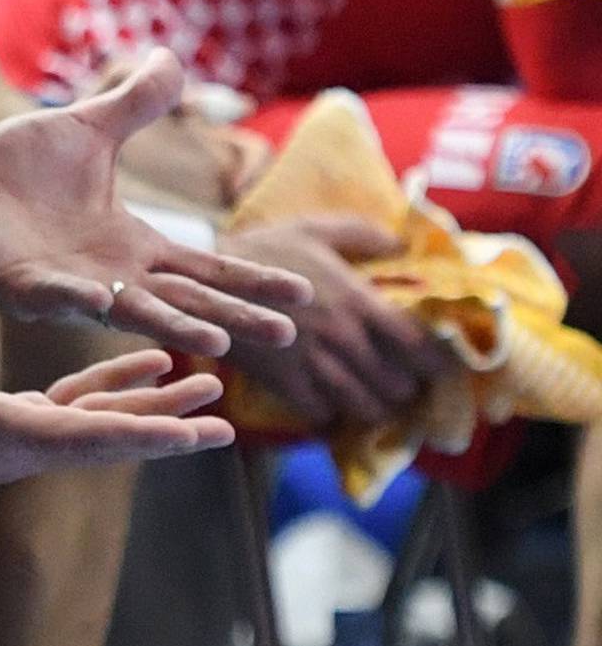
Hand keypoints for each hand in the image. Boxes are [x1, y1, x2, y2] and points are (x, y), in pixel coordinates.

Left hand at [0, 50, 310, 357]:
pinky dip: (79, 300)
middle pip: (184, 301)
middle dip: (232, 318)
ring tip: (217, 343)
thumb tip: (173, 58)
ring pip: (130, 312)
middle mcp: (108, 274)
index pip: (204, 267)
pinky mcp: (20, 285)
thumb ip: (133, 104)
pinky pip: (54, 297)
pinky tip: (103, 303)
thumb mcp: (87, 128)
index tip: (302, 293)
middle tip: (284, 337)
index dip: (250, 279)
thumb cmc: (17, 168)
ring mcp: (67, 285)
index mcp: (131, 244)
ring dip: (172, 325)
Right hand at [0, 316, 232, 483]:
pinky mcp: (13, 418)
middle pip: (108, 441)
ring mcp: (19, 434)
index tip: (190, 435)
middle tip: (226, 428)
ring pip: (102, 423)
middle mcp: (19, 445)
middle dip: (168, 432)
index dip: (139, 435)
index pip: (82, 438)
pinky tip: (151, 366)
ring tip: (210, 392)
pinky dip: (115, 388)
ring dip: (155, 410)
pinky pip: (77, 406)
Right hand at [219, 213, 449, 430]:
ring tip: (380, 405)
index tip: (441, 368)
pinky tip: (334, 408)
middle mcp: (340, 337)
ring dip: (376, 409)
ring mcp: (311, 363)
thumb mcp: (315, 229)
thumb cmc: (264, 249)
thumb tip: (404, 245)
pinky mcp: (281, 381)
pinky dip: (332, 416)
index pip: (416, 343)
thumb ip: (363, 234)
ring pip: (362, 404)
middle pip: (394, 382)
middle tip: (407, 388)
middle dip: (406, 390)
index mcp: (356, 301)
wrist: (204, 277)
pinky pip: (320, 413)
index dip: (436, 362)